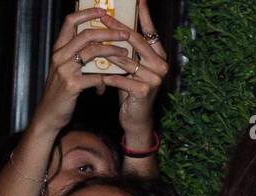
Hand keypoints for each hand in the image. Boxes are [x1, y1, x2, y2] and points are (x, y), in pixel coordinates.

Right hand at [35, 6, 129, 131]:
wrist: (49, 114)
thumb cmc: (60, 91)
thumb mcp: (64, 68)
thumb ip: (75, 55)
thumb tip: (95, 43)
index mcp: (58, 48)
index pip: (70, 21)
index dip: (87, 13)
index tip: (103, 11)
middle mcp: (60, 55)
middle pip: (86, 34)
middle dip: (108, 32)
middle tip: (124, 34)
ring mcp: (65, 70)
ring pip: (92, 52)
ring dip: (112, 52)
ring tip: (124, 53)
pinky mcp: (72, 86)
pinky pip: (94, 77)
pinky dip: (104, 81)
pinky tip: (107, 85)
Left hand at [104, 0, 168, 139]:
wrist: (136, 119)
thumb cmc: (131, 91)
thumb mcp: (132, 68)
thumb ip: (129, 51)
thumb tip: (116, 28)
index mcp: (160, 57)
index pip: (151, 33)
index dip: (145, 16)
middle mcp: (161, 66)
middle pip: (137, 42)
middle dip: (118, 28)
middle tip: (104, 16)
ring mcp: (154, 79)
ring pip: (127, 60)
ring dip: (109, 53)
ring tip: (94, 43)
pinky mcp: (144, 91)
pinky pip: (123, 79)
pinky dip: (110, 76)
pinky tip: (100, 73)